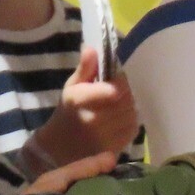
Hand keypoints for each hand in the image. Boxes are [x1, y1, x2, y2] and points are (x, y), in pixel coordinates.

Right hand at [27, 48, 139, 169]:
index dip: (121, 81)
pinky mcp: (116, 147)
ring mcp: (106, 137)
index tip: (115, 78)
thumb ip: (85, 68)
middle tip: (116, 92)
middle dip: (125, 92)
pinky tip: (118, 118)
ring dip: (128, 106)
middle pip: (126, 99)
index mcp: (80, 101)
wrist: (61, 147)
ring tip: (116, 105)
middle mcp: (94, 120)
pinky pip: (133, 127)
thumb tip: (91, 47)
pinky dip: (130, 119)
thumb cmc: (69, 111)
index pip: (115, 88)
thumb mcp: (72, 86)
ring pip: (132, 113)